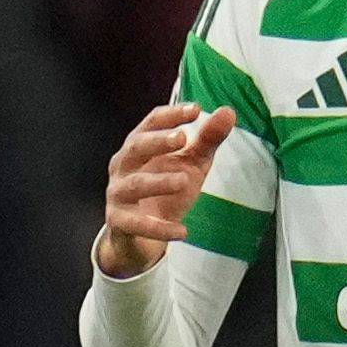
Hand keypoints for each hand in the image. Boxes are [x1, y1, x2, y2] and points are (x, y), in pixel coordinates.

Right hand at [98, 101, 235, 277]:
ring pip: (135, 184)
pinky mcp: (120, 222)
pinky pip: (138, 224)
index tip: (196, 109)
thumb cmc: (165, 193)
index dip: (171, 115)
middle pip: (135, 148)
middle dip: (157, 141)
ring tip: (184, 181)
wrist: (141, 238)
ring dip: (159, 182)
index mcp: (139, 147)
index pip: (151, 123)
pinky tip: (182, 231)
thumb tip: (228, 112)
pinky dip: (160, 228)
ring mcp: (118, 194)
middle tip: (182, 138)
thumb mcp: (191, 165)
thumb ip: (206, 140)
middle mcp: (123, 166)